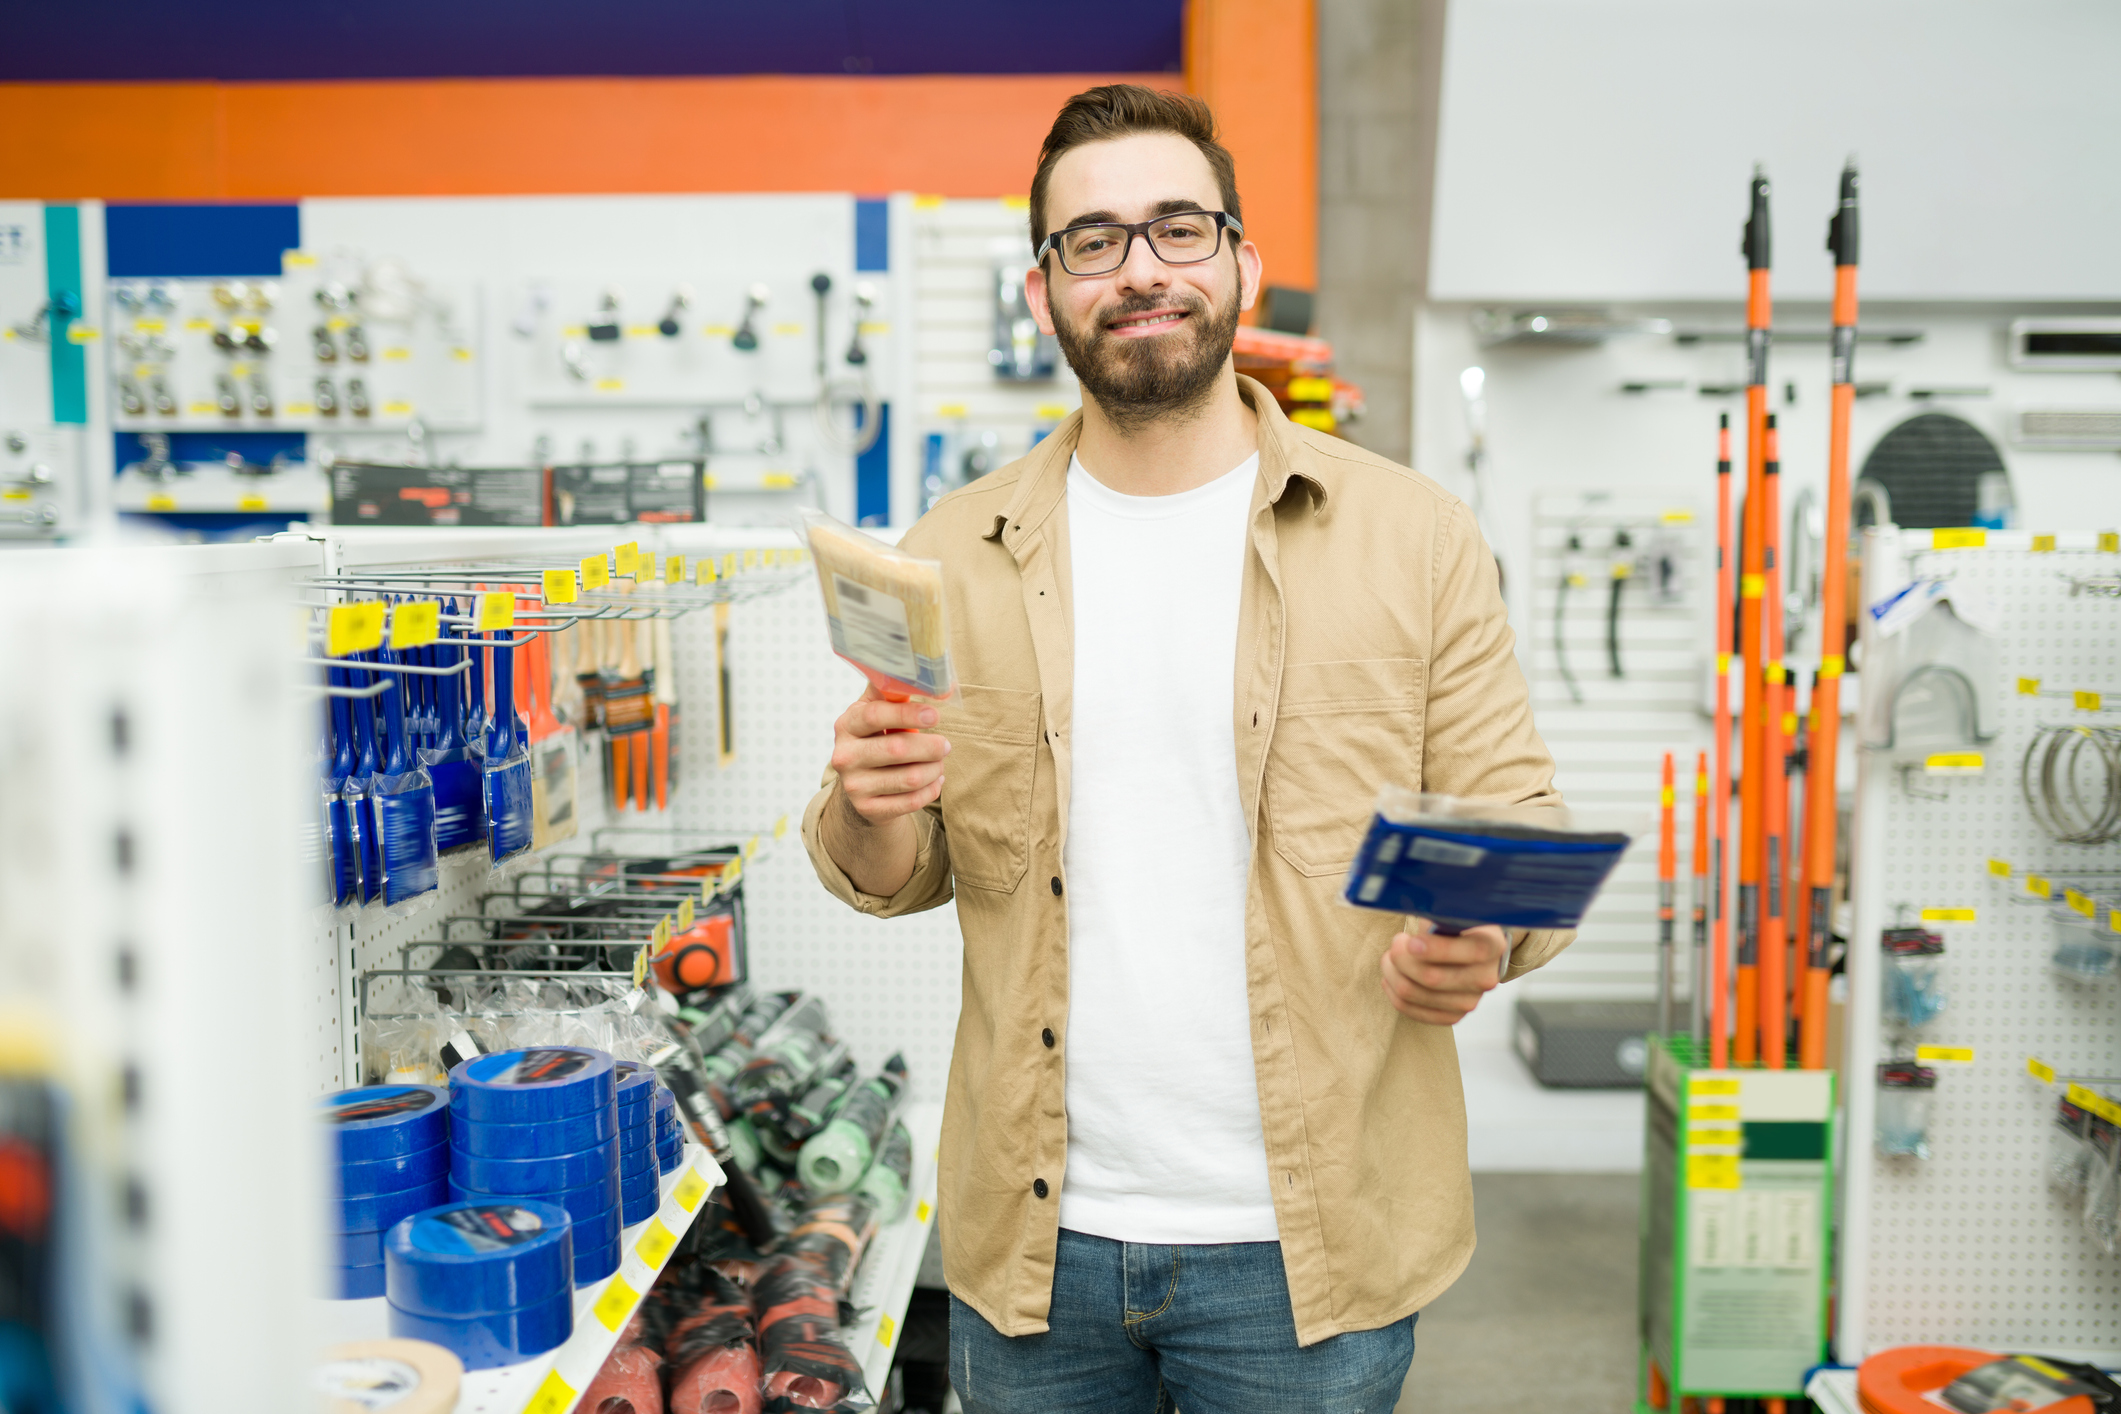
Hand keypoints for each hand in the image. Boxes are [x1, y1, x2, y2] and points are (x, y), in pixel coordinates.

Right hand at [827, 683, 950, 825]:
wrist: (861, 785)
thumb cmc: (875, 739)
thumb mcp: (874, 712)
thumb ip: (891, 691)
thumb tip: (925, 675)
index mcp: (847, 725)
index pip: (875, 715)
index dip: (908, 714)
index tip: (935, 715)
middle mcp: (844, 756)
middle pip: (897, 749)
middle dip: (930, 746)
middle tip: (946, 745)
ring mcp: (854, 786)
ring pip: (910, 778)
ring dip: (935, 769)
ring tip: (939, 762)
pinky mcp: (869, 809)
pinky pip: (912, 801)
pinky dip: (932, 790)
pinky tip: (935, 780)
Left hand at [1379, 920, 1508, 1024]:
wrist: (1471, 951)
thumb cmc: (1456, 926)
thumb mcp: (1455, 912)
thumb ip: (1441, 911)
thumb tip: (1416, 903)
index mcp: (1493, 946)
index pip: (1471, 952)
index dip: (1437, 949)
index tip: (1410, 940)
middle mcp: (1486, 977)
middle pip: (1432, 977)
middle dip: (1402, 958)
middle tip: (1396, 942)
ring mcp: (1471, 1001)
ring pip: (1415, 993)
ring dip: (1392, 973)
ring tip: (1390, 957)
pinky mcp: (1453, 1015)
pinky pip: (1412, 1011)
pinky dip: (1393, 992)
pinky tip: (1390, 976)